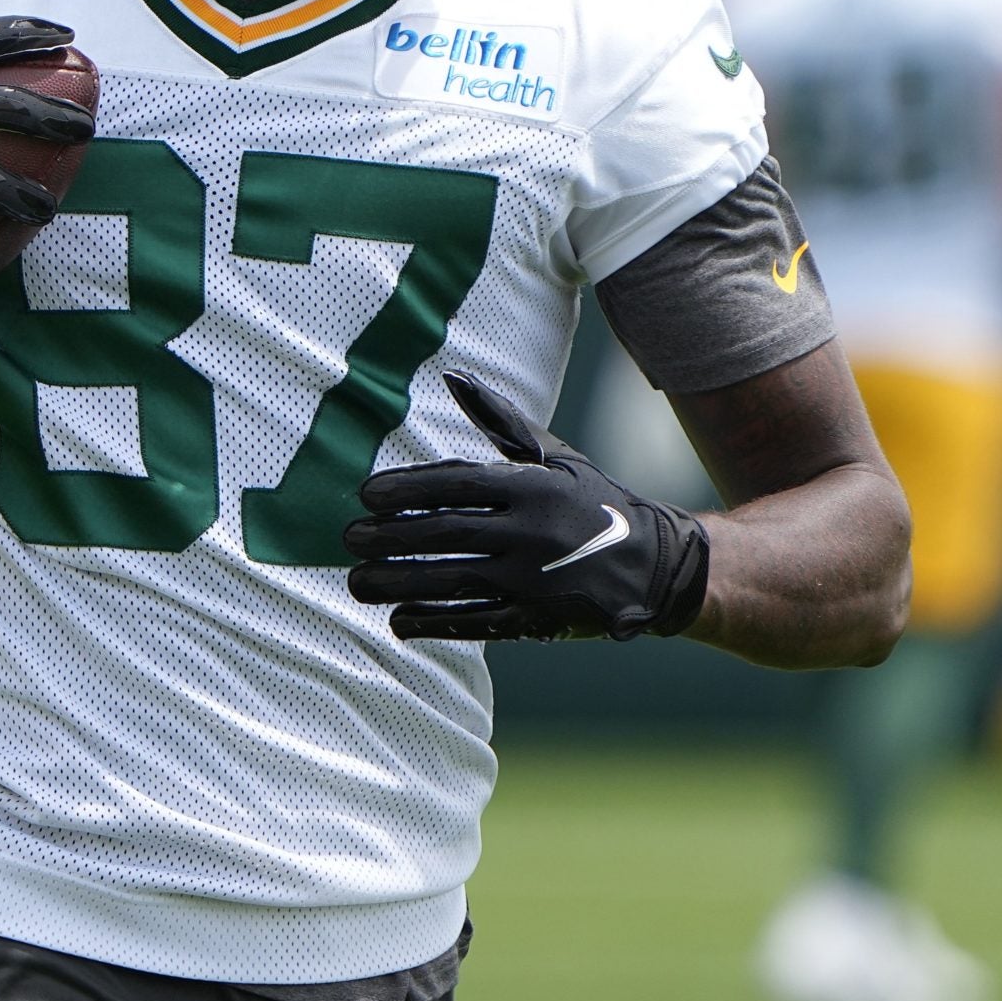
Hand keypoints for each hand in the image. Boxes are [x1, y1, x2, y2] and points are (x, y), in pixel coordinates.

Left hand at [345, 372, 711, 642]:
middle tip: (348, 541)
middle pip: (445, 534)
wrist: (653, 564)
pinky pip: (476, 622)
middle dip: (389, 537)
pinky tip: (399, 620)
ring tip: (358, 583)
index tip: (365, 496)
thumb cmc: (592, 501)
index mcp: (532, 486)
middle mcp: (530, 532)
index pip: (455, 484)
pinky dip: (435, 622)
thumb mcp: (556, 456)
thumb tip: (456, 378)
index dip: (405, 490)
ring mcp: (532, 580)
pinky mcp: (537, 620)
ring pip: (453, 580)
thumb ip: (502, 420)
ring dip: (398, 583)